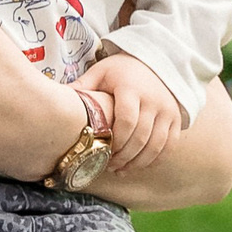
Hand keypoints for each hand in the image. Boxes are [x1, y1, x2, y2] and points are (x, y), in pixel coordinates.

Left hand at [90, 45, 181, 177]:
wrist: (155, 61)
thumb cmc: (121, 70)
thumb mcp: (100, 72)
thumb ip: (82, 87)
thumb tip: (55, 102)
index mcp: (132, 88)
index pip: (127, 121)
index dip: (116, 142)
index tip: (103, 152)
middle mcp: (154, 100)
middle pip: (141, 137)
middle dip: (124, 157)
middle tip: (109, 166)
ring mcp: (168, 110)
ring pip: (156, 146)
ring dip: (138, 163)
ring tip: (121, 170)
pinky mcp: (176, 119)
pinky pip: (169, 146)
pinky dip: (154, 159)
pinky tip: (139, 165)